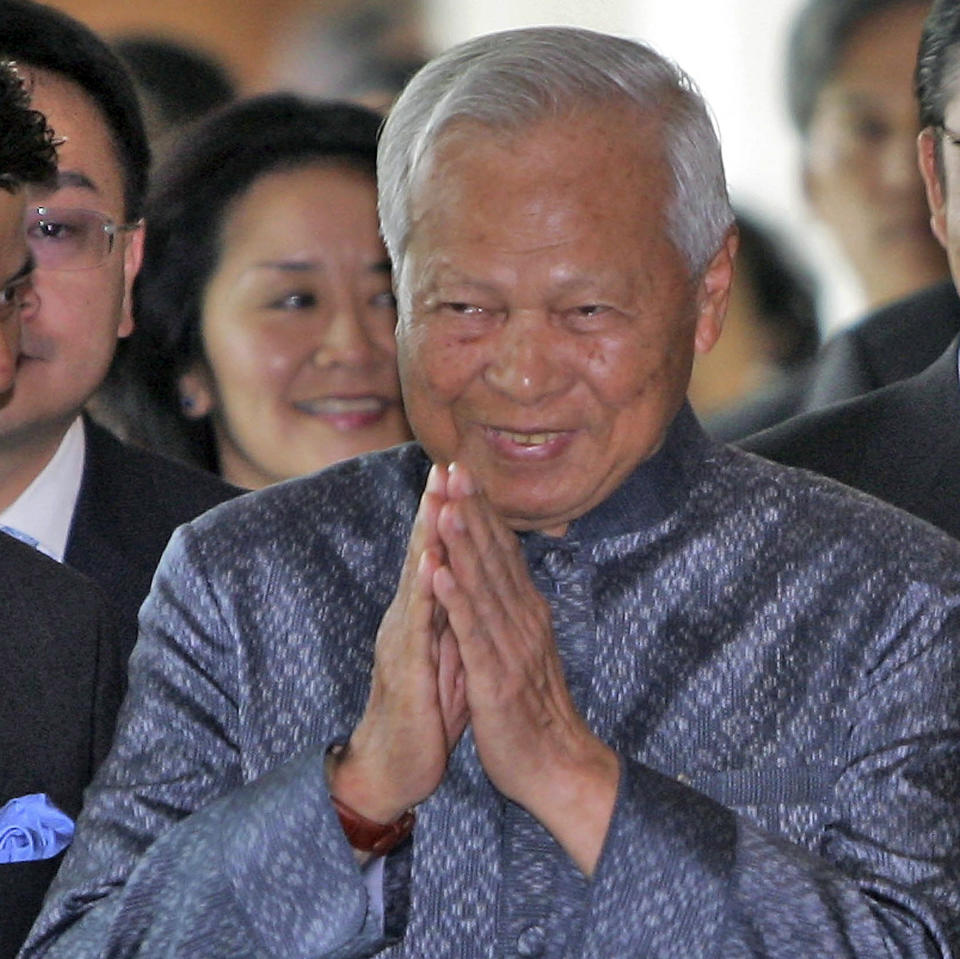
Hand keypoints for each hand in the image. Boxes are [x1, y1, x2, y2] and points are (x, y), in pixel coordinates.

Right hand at [330, 465, 468, 824]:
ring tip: (436, 497)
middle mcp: (408, 619)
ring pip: (417, 580)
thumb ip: (455, 619)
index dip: (449, 516)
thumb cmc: (425, 711)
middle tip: (445, 465)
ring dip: (426, 537)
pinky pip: (418, 626)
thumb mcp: (447, 657)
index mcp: (423, 615)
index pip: (437, 554)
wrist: (394, 767)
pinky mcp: (406, 670)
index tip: (462, 477)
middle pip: (423, 554)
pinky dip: (424, 591)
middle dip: (435, 509)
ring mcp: (404, 641)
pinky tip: (430, 563)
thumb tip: (471, 586)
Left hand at [432, 463, 618, 874]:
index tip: (462, 471)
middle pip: (495, 556)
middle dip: (472, 509)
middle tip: (455, 466)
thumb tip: (504, 573)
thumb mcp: (527, 649)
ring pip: (483, 586)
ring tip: (444, 504)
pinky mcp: (497, 678)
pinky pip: (473, 633)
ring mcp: (511, 648)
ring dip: (463, 543)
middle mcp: (523, 620)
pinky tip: (439, 571)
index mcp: (527, 612)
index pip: (502, 551)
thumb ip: (514, 609)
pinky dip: (455, 599)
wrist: (560, 768)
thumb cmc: (535, 710)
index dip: (481, 510)